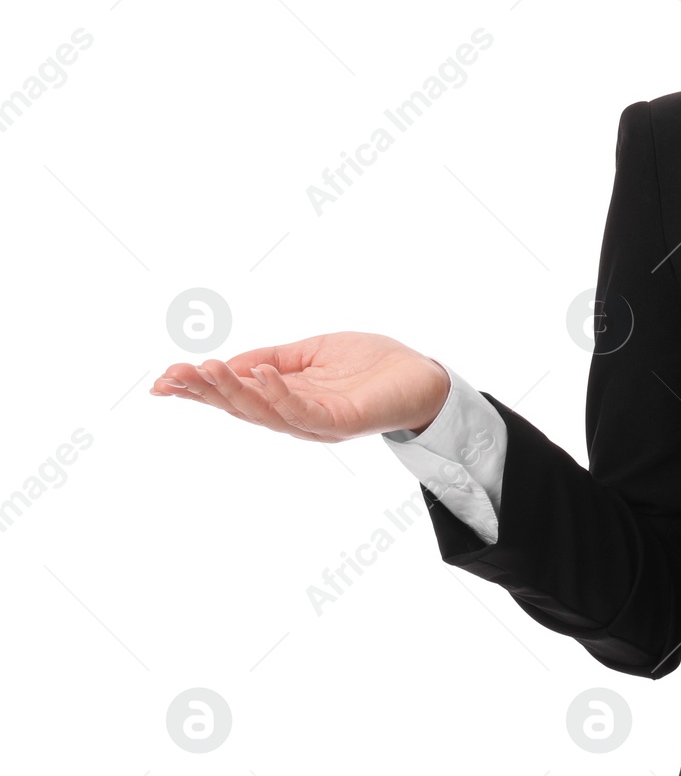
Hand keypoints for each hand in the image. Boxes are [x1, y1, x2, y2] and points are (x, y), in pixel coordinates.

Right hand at [148, 332, 450, 441]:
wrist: (424, 376)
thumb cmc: (372, 364)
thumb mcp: (313, 353)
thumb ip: (274, 360)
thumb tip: (228, 364)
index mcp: (285, 398)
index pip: (234, 396)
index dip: (198, 389)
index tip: (162, 380)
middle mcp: (294, 416)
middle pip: (240, 408)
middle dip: (204, 392)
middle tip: (171, 377)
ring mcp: (316, 422)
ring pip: (264, 412)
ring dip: (233, 392)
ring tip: (207, 370)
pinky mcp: (341, 421)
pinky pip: (303, 412)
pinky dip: (279, 395)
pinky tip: (261, 375)